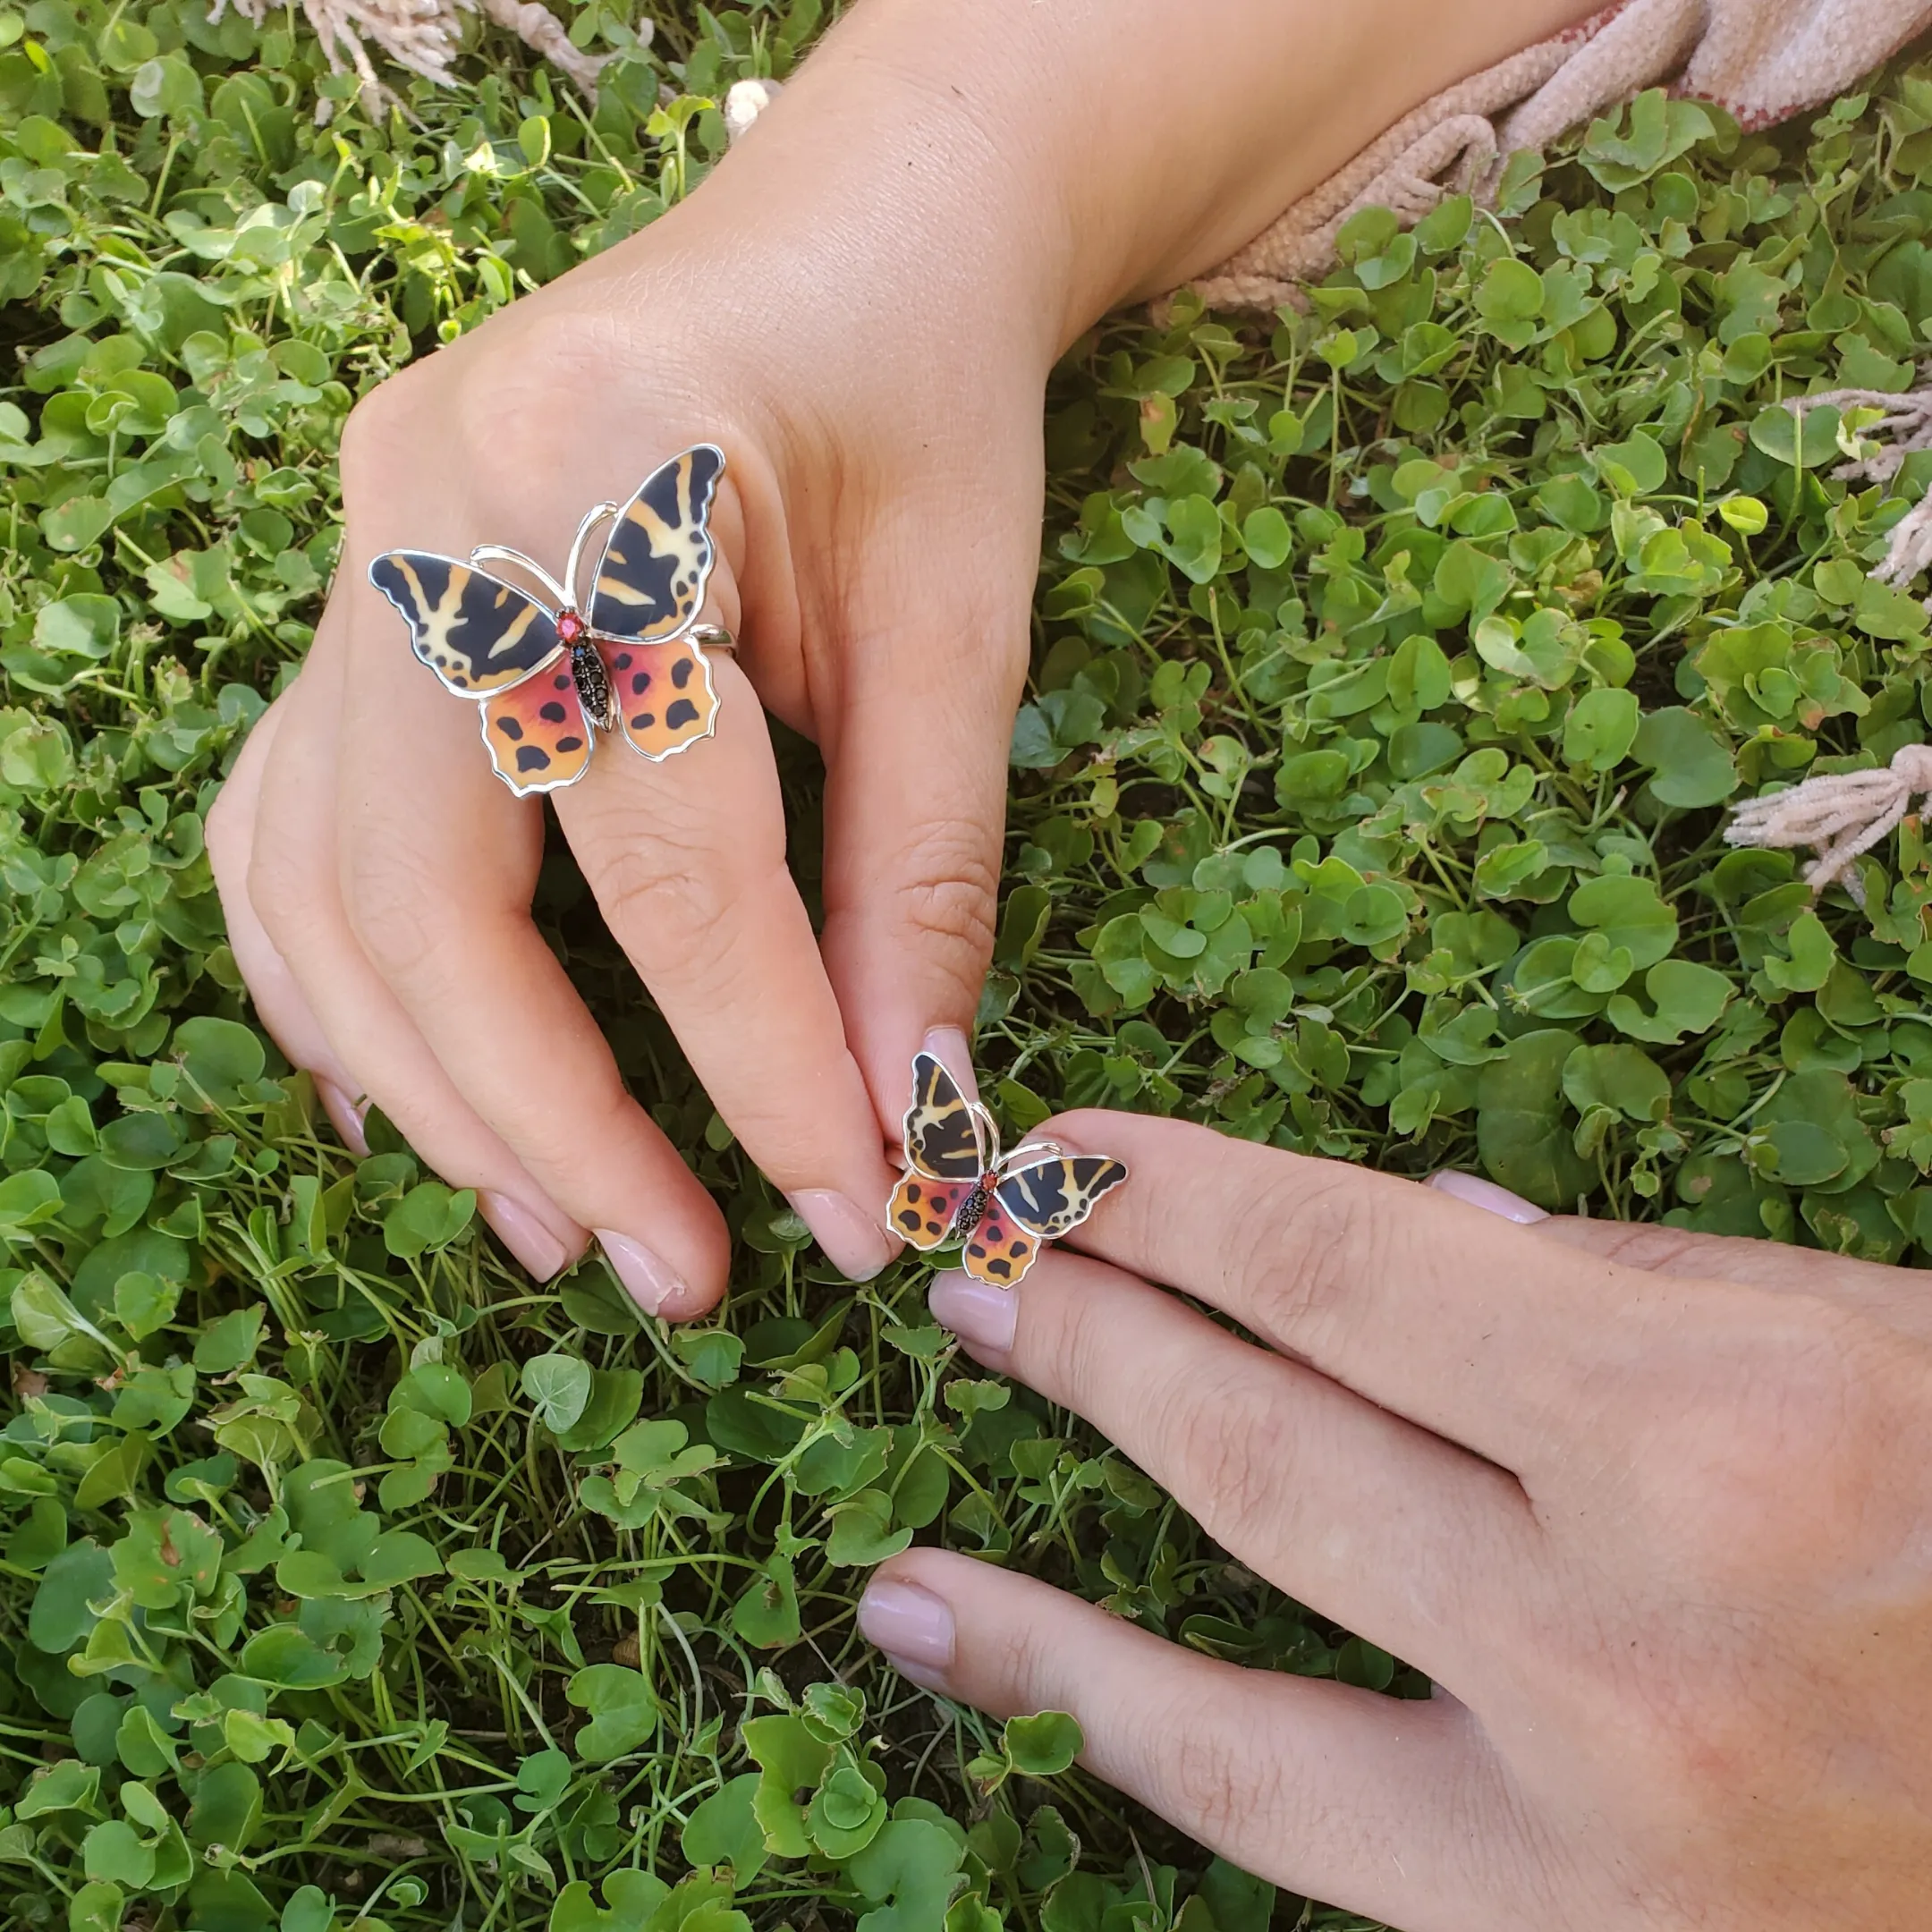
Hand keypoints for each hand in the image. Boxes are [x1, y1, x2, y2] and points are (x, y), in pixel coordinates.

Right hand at [205, 0, 1599, 1307]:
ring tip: (560, 1225)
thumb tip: (899, 1113)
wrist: (847, 237)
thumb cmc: (926, 401)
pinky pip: (285, 831)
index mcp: (598, 474)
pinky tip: (422, 1098)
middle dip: (554, 1121)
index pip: (666, 858)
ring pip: (323, 889)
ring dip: (436, 1089)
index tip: (841, 1211)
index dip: (755, 1063)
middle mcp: (419, 510)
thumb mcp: (961, 626)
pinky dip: (344, 989)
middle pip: (429, 896)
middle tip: (673, 1276)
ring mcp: (350, 551)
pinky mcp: (346, 601)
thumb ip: (917, 875)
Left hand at [860, 1115, 1931, 1928]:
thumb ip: (1621, 1282)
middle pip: (1262, 1452)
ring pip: (1230, 1697)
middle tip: (974, 1266)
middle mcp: (1634, 1641)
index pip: (1345, 1272)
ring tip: (903, 1523)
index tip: (1063, 1155)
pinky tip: (965, 1663)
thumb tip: (1414, 1227)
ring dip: (1038, 1595)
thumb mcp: (1869, 1341)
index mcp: (1723, 1431)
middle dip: (1089, 1338)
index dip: (1172, 1201)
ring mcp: (1594, 1837)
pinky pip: (1287, 1837)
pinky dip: (1105, 1736)